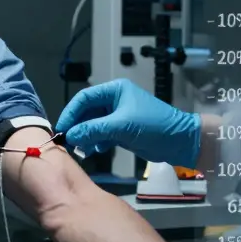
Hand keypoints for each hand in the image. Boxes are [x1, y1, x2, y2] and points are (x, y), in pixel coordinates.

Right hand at [56, 79, 200, 167]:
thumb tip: (71, 135)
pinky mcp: (122, 131)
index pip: (84, 98)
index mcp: (115, 90)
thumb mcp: (122, 126)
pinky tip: (94, 151)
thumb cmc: (155, 126)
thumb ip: (94, 129)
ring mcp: (118, 116)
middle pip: (87, 112)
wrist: (179, 141)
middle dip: (78, 127)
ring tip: (82, 149)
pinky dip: (96, 142)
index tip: (61, 128)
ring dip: (86, 136)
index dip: (71, 113)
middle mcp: (115, 100)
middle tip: (68, 142)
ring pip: (93, 125)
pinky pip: (102, 135)